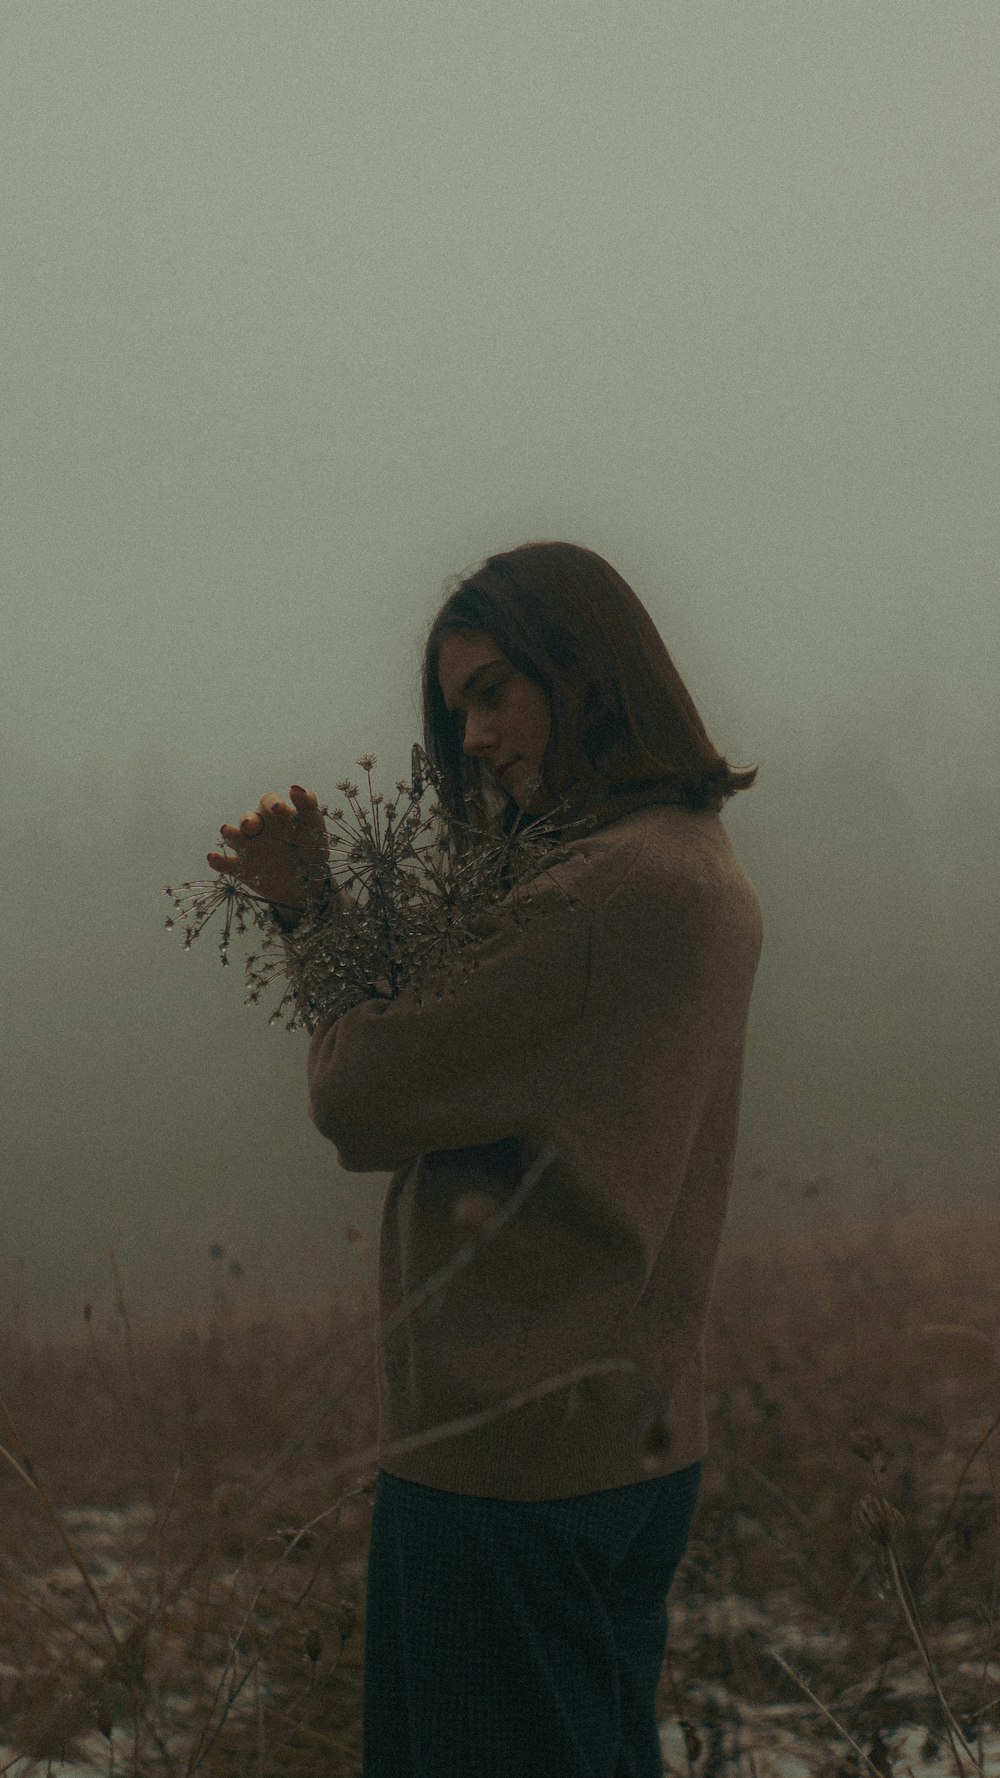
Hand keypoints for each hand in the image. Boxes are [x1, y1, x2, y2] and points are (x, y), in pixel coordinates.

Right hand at [208, 786, 330, 917]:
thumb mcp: (314, 828)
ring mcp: (248, 847)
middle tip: (251, 824)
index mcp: (276, 815)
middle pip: (248, 818)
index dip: (271, 803)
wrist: (309, 884)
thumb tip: (295, 788)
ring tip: (227, 832)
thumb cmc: (311, 849)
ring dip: (229, 833)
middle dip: (248, 820)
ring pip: (233, 836)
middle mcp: (259, 828)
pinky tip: (213, 858)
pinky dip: (218, 860)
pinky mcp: (240, 868)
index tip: (279, 809)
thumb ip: (307, 806)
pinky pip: (225, 863)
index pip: (268, 802)